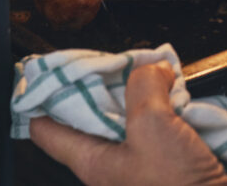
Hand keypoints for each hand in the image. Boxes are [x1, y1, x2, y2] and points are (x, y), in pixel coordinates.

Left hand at [30, 61, 226, 185]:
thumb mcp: (152, 125)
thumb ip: (144, 86)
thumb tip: (153, 69)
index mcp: (92, 160)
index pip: (45, 127)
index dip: (43, 95)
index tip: (47, 68)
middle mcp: (111, 163)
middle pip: (92, 112)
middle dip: (107, 83)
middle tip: (123, 62)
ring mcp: (140, 163)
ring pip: (130, 115)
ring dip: (146, 94)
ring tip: (162, 78)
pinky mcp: (169, 161)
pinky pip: (161, 125)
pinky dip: (170, 107)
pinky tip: (183, 99)